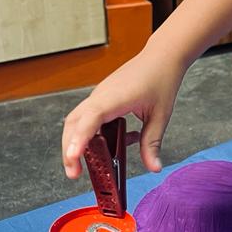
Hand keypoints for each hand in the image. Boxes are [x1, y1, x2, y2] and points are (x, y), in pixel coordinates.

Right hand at [62, 47, 185, 178]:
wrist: (161, 57)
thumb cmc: (160, 80)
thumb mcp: (160, 116)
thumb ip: (153, 143)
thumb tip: (153, 168)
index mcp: (114, 98)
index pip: (89, 119)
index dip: (79, 139)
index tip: (73, 157)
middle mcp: (100, 97)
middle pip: (74, 124)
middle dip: (70, 148)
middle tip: (74, 173)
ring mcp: (99, 97)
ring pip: (78, 121)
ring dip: (77, 143)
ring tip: (82, 166)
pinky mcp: (102, 99)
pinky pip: (90, 119)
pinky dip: (92, 135)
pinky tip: (113, 145)